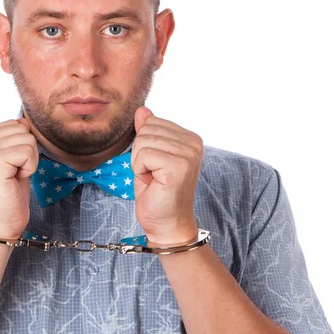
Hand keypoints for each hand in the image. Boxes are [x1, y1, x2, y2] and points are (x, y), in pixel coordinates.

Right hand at [0, 117, 37, 239]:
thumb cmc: (5, 195)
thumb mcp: (7, 160)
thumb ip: (10, 138)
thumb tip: (23, 121)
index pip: (13, 124)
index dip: (20, 147)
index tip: (8, 168)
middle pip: (21, 128)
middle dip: (26, 152)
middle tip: (12, 174)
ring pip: (27, 139)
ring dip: (28, 161)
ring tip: (13, 177)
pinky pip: (28, 151)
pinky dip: (30, 167)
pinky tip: (16, 180)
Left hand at [131, 106, 201, 244]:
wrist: (166, 223)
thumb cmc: (157, 192)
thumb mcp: (148, 157)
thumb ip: (148, 132)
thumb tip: (142, 110)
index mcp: (190, 137)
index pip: (151, 122)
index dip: (144, 146)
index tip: (155, 167)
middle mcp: (194, 143)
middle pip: (146, 130)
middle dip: (140, 154)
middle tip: (153, 174)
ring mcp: (189, 154)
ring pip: (143, 141)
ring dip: (139, 163)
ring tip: (154, 179)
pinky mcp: (179, 166)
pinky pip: (143, 155)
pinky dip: (140, 170)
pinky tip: (153, 183)